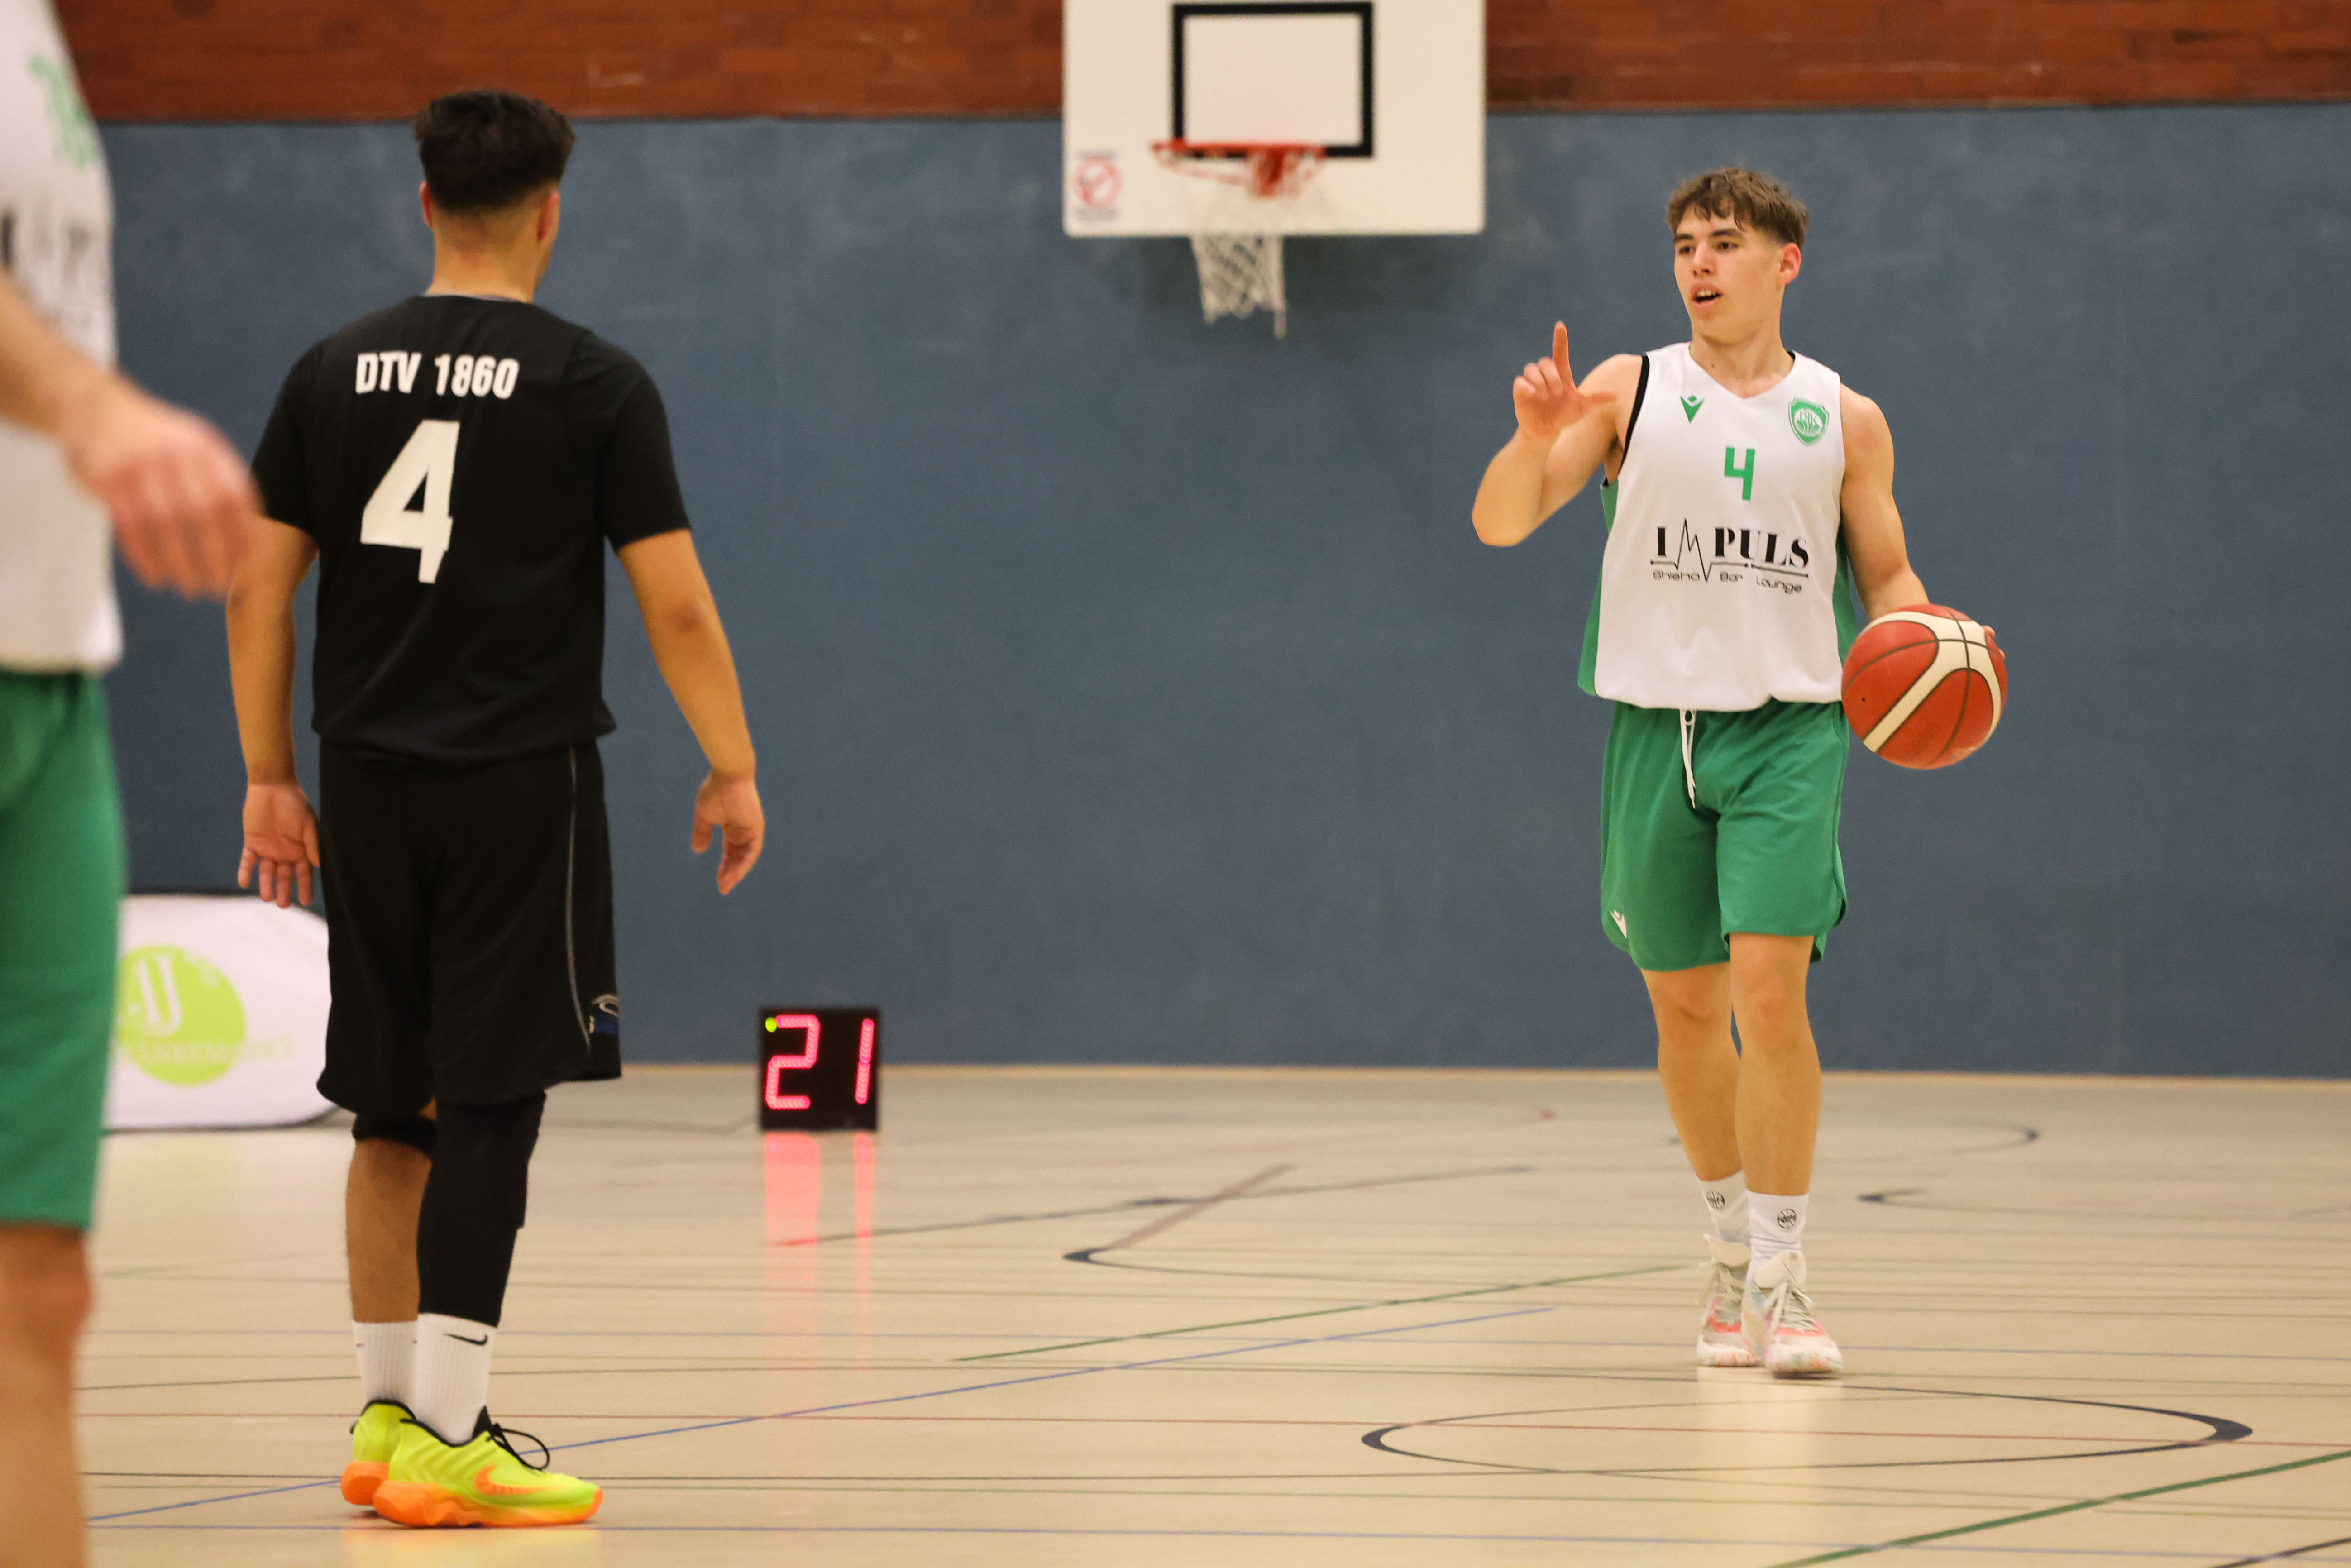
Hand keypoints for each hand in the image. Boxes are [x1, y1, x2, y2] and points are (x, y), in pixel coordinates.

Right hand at [58, 374, 258, 597]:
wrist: (95, 408)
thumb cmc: (158, 441)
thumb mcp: (196, 445)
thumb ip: (223, 482)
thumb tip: (252, 539)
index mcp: (205, 447)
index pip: (235, 497)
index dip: (243, 534)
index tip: (246, 565)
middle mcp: (175, 453)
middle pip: (204, 514)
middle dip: (214, 556)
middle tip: (216, 587)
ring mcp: (140, 464)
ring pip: (166, 524)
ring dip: (181, 563)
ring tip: (189, 590)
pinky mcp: (107, 477)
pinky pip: (130, 525)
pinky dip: (145, 556)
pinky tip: (155, 578)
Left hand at [238, 781, 318, 907]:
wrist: (272, 787)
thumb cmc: (295, 804)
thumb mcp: (308, 824)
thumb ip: (312, 844)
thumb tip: (319, 865)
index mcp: (301, 849)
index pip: (304, 873)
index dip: (305, 887)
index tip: (306, 901)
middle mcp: (285, 852)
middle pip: (285, 876)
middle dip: (285, 891)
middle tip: (283, 905)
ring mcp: (268, 848)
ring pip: (266, 872)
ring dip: (266, 885)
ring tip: (266, 897)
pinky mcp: (252, 842)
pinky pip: (247, 860)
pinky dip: (245, 871)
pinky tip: (243, 882)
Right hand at [692, 771, 763, 894]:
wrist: (727, 775)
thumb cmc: (715, 791)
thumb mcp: (704, 815)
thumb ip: (702, 832)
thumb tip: (697, 851)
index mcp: (732, 828)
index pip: (730, 852)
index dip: (725, 866)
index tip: (718, 880)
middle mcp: (743, 831)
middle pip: (738, 858)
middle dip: (730, 873)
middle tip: (722, 888)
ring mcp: (751, 830)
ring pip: (746, 858)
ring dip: (736, 872)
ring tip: (725, 885)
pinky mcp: (756, 829)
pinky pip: (752, 851)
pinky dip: (744, 863)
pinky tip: (735, 873)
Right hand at [1512, 322, 1616, 441]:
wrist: (1547, 431)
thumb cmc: (1564, 416)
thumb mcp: (1582, 408)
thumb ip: (1596, 400)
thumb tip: (1616, 396)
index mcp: (1561, 374)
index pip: (1559, 351)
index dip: (1560, 339)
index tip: (1560, 325)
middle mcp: (1545, 375)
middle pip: (1545, 362)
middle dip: (1551, 376)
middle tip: (1556, 393)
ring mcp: (1532, 383)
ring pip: (1531, 368)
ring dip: (1539, 381)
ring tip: (1545, 396)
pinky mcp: (1520, 392)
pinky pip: (1519, 381)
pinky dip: (1526, 386)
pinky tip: (1533, 395)